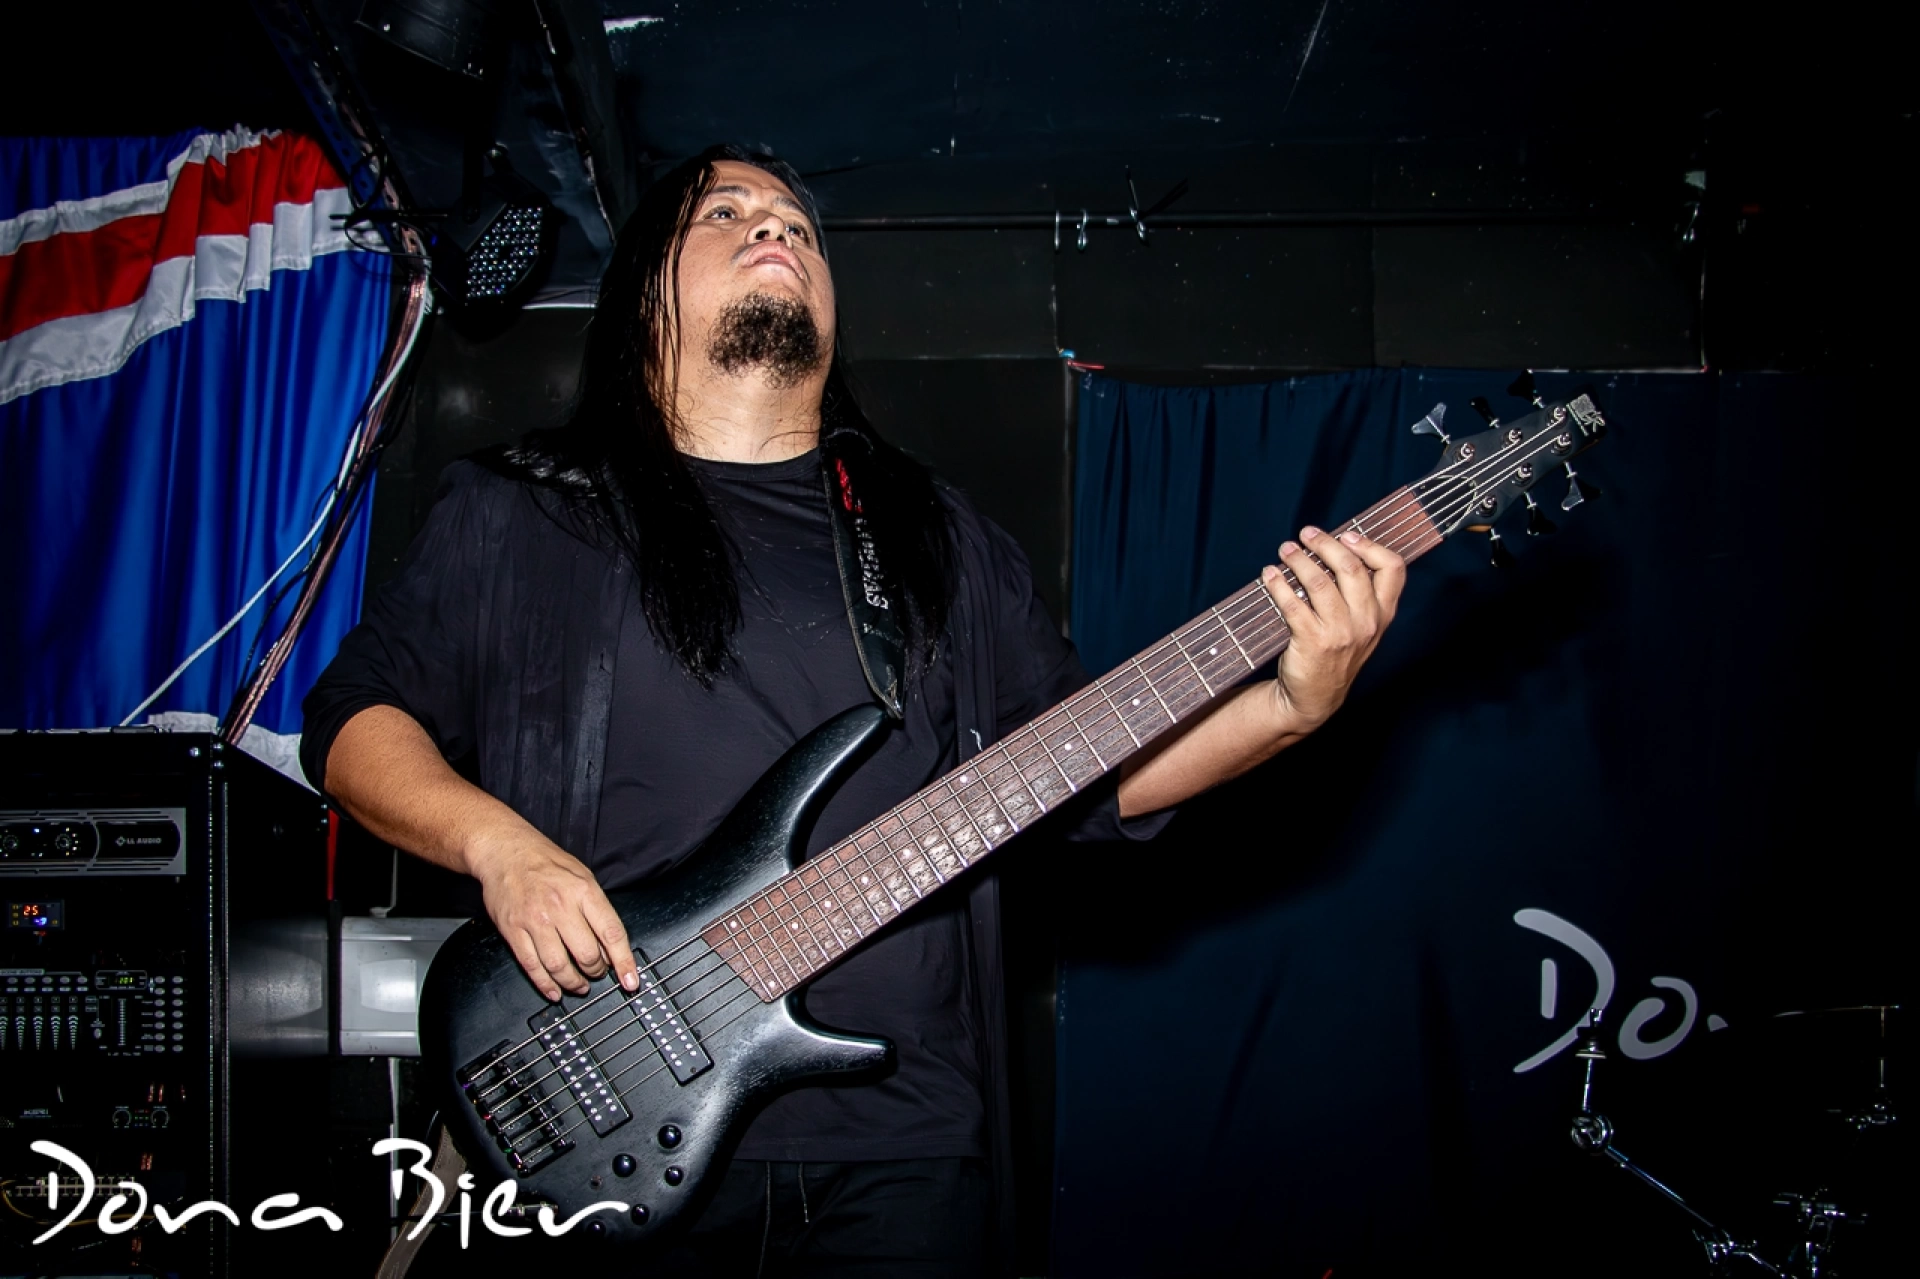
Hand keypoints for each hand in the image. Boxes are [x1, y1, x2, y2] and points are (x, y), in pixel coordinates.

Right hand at [466, 832, 638, 1001]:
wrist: (506, 851)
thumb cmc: (546, 863)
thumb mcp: (583, 876)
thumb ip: (597, 910)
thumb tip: (609, 947)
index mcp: (583, 891)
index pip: (611, 933)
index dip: (624, 961)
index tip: (631, 980)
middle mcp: (560, 907)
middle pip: (586, 954)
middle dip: (596, 972)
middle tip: (598, 974)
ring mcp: (535, 920)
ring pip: (559, 966)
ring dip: (573, 983)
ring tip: (579, 985)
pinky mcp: (513, 931)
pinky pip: (532, 966)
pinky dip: (545, 984)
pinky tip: (554, 990)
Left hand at [1260, 524, 1405, 732]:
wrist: (1315, 698)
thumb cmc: (1335, 654)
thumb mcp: (1361, 627)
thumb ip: (1358, 594)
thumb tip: (1334, 548)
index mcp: (1383, 614)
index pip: (1393, 569)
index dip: (1370, 545)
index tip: (1347, 534)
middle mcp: (1366, 622)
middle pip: (1351, 568)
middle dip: (1325, 544)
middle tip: (1306, 534)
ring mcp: (1340, 633)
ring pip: (1320, 582)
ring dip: (1299, 559)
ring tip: (1285, 549)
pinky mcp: (1312, 641)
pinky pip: (1293, 604)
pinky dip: (1278, 584)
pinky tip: (1269, 575)